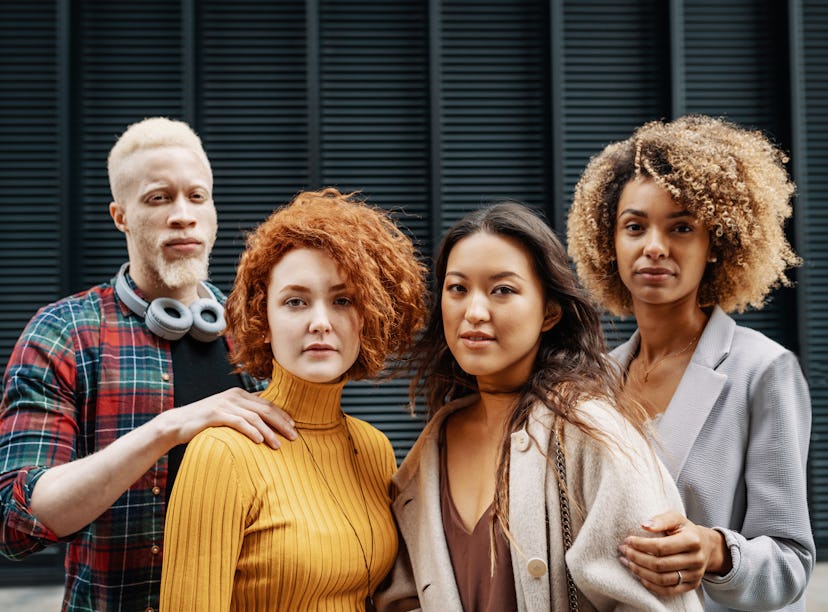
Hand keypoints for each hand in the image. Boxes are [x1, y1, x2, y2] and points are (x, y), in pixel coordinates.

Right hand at [158, 387, 296, 448]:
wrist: (177, 424)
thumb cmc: (205, 422)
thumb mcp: (227, 413)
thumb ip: (243, 414)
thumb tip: (264, 422)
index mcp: (239, 394)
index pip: (267, 403)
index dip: (282, 415)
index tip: (293, 426)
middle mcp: (234, 396)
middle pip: (265, 409)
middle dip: (282, 423)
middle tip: (294, 436)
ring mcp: (224, 404)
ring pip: (254, 417)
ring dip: (269, 431)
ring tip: (278, 444)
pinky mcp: (215, 414)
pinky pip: (239, 422)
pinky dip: (252, 431)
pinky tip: (260, 440)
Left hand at [618, 511, 730, 594]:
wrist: (705, 546)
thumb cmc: (685, 530)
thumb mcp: (676, 518)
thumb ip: (660, 520)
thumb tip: (644, 525)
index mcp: (692, 540)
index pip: (661, 547)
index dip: (641, 545)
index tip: (627, 540)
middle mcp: (696, 560)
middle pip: (660, 565)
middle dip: (637, 558)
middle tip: (623, 551)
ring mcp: (695, 575)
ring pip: (662, 580)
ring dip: (640, 572)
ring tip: (627, 562)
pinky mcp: (691, 586)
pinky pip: (668, 591)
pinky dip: (650, 585)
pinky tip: (639, 575)